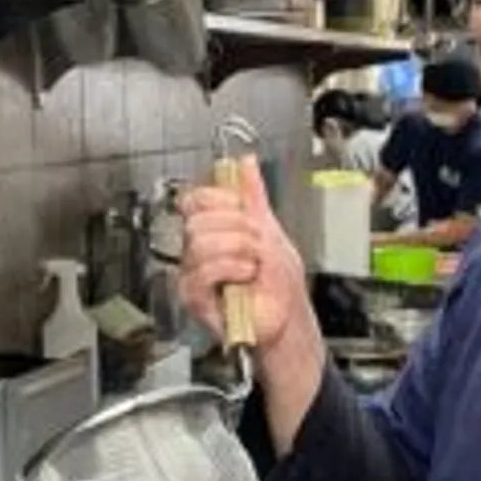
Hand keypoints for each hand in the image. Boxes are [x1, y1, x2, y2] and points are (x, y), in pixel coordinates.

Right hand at [178, 154, 313, 363]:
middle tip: (256, 241)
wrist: (286, 317)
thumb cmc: (278, 284)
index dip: (218, 198)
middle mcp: (198, 250)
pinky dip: (230, 268)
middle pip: (196, 218)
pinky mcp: (194, 296)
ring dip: (237, 248)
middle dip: (236, 226)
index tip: (241, 207)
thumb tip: (245, 162)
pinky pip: (201, 271)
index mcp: (213, 229)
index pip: (195, 199)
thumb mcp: (271, 229)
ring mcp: (194, 273)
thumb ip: (254, 195)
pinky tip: (246, 275)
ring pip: (199, 242)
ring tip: (254, 262)